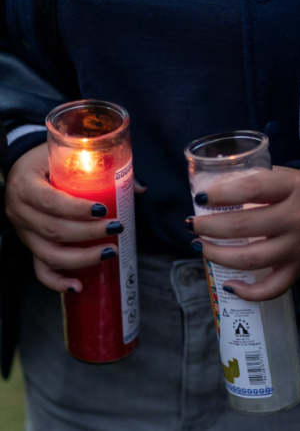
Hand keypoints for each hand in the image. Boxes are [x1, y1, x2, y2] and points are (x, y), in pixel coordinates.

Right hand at [5, 143, 128, 292]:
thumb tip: (138, 188)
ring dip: (82, 258)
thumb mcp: (69, 155)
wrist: (24, 168)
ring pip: (49, 254)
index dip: (77, 209)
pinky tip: (79, 286)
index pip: (50, 201)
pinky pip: (40, 269)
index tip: (104, 210)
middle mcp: (20, 211)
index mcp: (26, 184)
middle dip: (89, 233)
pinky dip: (58, 281)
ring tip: (110, 252)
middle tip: (117, 228)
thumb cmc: (50, 160)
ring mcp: (24, 232)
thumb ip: (101, 168)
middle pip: (53, 230)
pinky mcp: (31, 245)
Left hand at [188, 166, 299, 300]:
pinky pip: (272, 289)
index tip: (201, 198)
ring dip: (217, 255)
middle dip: (209, 227)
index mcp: (293, 188)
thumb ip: (252, 180)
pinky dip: (247, 292)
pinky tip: (228, 285)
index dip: (221, 195)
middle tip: (193, 224)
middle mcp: (299, 218)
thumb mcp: (283, 175)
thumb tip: (210, 192)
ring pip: (250, 259)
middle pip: (244, 226)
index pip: (251, 190)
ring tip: (200, 247)